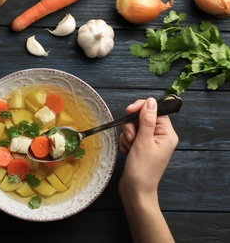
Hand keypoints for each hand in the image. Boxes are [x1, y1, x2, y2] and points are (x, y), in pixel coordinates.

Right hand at [118, 97, 177, 242]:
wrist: (135, 191)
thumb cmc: (142, 170)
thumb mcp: (144, 142)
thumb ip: (147, 120)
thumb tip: (150, 101)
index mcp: (167, 134)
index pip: (156, 111)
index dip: (141, 109)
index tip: (129, 110)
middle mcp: (160, 137)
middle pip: (142, 118)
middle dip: (132, 127)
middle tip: (132, 139)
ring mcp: (149, 142)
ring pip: (134, 127)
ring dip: (127, 136)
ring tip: (130, 149)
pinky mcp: (140, 147)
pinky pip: (130, 136)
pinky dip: (125, 143)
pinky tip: (127, 152)